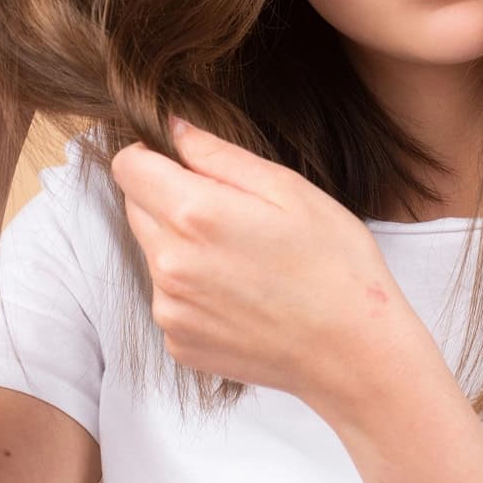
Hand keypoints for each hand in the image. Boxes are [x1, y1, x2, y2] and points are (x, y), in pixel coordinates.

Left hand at [111, 118, 421, 408]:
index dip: (153, 154)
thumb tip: (172, 128)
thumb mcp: (287, 187)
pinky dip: (191, 286)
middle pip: (135, 206)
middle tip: (230, 210)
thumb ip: (217, 153)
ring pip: (152, 250)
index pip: (127, 165)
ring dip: (180, 242)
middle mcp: (169, 264)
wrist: (354, 354)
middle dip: (168, 196)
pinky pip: (167, 294)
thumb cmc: (335, 263)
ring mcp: (170, 309)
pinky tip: (240, 291)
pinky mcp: (178, 342)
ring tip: (241, 255)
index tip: (184, 161)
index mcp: (194, 215)